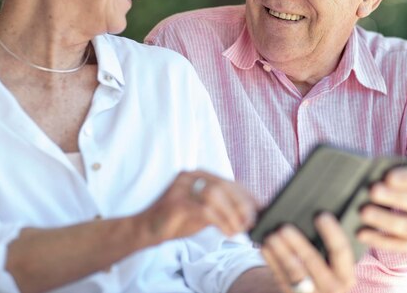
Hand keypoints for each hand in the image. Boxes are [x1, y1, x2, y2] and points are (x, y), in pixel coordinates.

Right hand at [140, 170, 256, 242]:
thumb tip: (249, 213)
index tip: (261, 207)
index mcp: (198, 174)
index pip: (229, 181)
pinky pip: (205, 210)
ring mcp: (182, 187)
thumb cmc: (177, 220)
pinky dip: (221, 221)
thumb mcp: (203, 211)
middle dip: (242, 204)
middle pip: (224, 186)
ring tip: (240, 228)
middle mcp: (190, 176)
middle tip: (252, 220)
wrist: (146, 229)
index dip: (247, 194)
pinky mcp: (176, 202)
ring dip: (232, 213)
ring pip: (216, 195)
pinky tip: (228, 232)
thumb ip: (222, 207)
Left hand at [261, 213, 354, 292]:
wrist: (318, 292)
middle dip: (299, 243)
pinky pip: (281, 278)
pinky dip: (272, 261)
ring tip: (272, 236)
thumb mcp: (338, 263)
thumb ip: (334, 245)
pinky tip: (266, 247)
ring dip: (282, 252)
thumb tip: (320, 213)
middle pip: (314, 262)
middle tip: (286, 227)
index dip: (332, 232)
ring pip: (294, 272)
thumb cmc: (329, 269)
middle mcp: (332, 287)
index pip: (341, 251)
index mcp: (346, 275)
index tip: (321, 215)